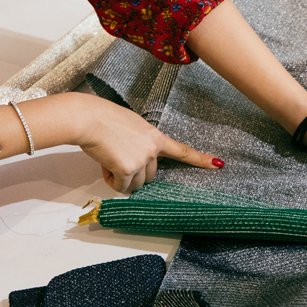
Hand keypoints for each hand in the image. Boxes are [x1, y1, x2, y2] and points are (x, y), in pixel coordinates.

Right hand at [75, 95, 220, 193]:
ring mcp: (142, 160)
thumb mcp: (131, 126)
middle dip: (134, 172)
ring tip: (109, 158)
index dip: (200, 159)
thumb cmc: (102, 119)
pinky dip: (111, 181)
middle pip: (150, 175)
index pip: (182, 151)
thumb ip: (139, 142)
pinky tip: (105, 164)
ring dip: (122, 178)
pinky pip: (121, 187)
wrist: (88, 119)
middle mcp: (152, 149)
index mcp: (155, 136)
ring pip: (135, 184)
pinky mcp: (128, 169)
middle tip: (116, 158)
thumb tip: (132, 161)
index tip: (218, 164)